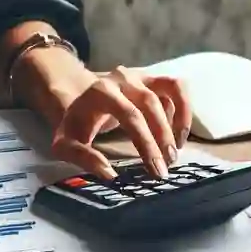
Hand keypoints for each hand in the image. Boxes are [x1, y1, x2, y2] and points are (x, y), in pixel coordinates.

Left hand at [28, 61, 192, 179]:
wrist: (79, 101)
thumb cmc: (76, 126)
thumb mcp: (67, 144)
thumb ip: (83, 158)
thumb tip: (110, 175)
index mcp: (101, 92)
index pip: (130, 115)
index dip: (146, 143)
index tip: (155, 170)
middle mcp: (123, 78)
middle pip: (151, 105)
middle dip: (162, 138)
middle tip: (167, 167)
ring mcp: (140, 75)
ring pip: (171, 88)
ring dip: (180, 119)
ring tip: (177, 150)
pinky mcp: (153, 78)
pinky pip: (176, 88)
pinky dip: (183, 109)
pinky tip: (178, 135)